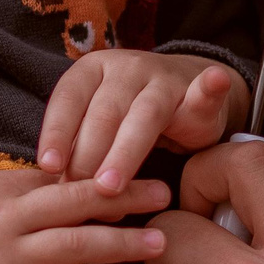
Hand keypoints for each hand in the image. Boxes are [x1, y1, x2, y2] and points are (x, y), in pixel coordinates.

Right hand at [0, 169, 173, 263]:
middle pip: (74, 201)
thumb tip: (47, 186)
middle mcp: (4, 219)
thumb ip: (7, 192)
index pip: (59, 175)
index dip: (101, 172)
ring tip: (155, 243)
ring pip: (71, 245)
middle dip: (123, 195)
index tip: (135, 168)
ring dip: (117, 243)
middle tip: (163, 192)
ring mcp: (1, 259)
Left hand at [38, 50, 249, 193]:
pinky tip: (214, 81)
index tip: (49, 166)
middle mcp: (124, 68)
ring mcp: (162, 78)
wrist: (182, 93)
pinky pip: (204, 91)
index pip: (67, 100)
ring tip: (111, 186)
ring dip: (126, 152)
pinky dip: (210, 88)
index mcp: (91, 71)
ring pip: (143, 115)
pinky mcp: (198, 92)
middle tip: (83, 195)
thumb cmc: (125, 119)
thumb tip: (55, 194)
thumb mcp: (97, 127)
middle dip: (90, 157)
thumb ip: (79, 150)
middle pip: (103, 114)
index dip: (58, 133)